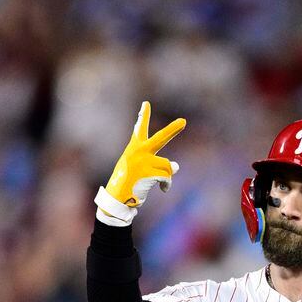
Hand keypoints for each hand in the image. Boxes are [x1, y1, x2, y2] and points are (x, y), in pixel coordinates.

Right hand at [95, 102, 185, 226]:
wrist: (117, 197)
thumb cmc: (128, 183)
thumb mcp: (139, 170)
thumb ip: (157, 164)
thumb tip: (177, 166)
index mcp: (134, 148)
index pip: (140, 129)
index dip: (143, 116)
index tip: (146, 104)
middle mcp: (140, 151)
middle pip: (161, 138)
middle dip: (173, 130)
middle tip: (183, 122)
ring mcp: (144, 161)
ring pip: (168, 166)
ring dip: (168, 177)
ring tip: (162, 184)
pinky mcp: (149, 172)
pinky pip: (167, 177)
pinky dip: (167, 184)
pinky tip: (163, 189)